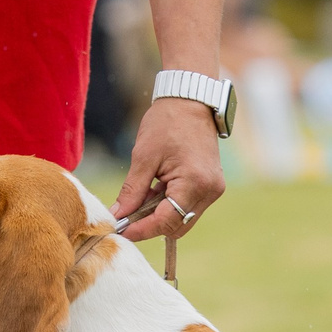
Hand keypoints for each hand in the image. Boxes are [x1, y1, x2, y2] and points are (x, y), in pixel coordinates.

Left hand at [114, 96, 225, 243]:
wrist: (191, 101)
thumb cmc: (167, 122)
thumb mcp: (143, 156)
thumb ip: (132, 190)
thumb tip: (118, 215)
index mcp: (194, 182)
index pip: (167, 221)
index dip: (141, 230)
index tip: (120, 231)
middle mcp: (209, 190)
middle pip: (177, 225)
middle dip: (150, 225)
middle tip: (125, 216)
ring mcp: (213, 189)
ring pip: (183, 218)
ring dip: (159, 214)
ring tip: (140, 195)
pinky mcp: (211, 185)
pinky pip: (188, 206)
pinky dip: (169, 204)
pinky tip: (154, 189)